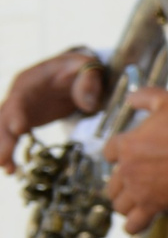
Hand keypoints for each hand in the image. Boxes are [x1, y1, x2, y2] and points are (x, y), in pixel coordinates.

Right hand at [0, 50, 108, 172]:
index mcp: (30, 81)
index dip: (17, 113)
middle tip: (2, 159)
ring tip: (7, 170)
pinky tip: (11, 169)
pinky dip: (11, 151)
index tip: (18, 129)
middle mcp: (18, 95)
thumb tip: (89, 104)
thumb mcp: (87, 67)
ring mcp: (19, 109)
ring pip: (3, 129)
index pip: (20, 97)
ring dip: (3, 148)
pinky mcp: (25, 120)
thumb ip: (89, 81)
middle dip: (3, 137)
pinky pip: (13, 136)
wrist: (71, 71)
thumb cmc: (78, 68)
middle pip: (5, 116)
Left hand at [99, 87, 167, 230]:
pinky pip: (133, 224)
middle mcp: (126, 169)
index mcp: (126, 144)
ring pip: (118, 203)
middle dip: (120, 182)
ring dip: (125, 202)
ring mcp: (138, 190)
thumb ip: (146, 97)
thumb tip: (130, 98)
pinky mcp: (152, 206)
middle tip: (136, 180)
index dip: (117, 153)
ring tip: (137, 200)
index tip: (129, 154)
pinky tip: (139, 222)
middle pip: (110, 182)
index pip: (108, 152)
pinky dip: (133, 225)